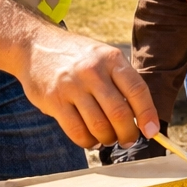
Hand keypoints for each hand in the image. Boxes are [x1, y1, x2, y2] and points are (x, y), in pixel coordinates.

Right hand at [17, 30, 158, 148]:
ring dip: (108, 139)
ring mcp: (71, 86)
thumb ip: (121, 81)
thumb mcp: (103, 57)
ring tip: (109, 139)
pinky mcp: (53, 100)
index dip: (147, 114)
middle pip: (119, 112)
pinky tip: (91, 140)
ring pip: (98, 125)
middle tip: (128, 140)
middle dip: (128, 133)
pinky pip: (76, 131)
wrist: (35, 45)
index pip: (137, 90)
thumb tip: (142, 117)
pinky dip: (87, 142)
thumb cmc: (77, 56)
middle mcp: (92, 71)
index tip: (152, 131)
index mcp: (111, 59)